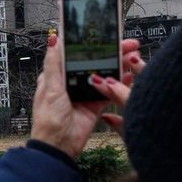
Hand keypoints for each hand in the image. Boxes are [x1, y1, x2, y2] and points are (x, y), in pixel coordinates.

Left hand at [29, 34, 143, 158]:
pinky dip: (119, 84)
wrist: (59, 146)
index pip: (75, 53)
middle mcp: (71, 83)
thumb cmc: (48, 117)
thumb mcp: (50, 87)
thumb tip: (53, 39)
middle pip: (93, 62)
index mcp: (57, 75)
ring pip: (103, 75)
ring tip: (133, 56)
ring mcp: (84, 94)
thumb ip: (54, 64)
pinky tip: (130, 75)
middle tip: (128, 43)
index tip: (105, 34)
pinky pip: (109, 92)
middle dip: (110, 52)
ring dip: (117, 65)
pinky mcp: (95, 106)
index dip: (91, 43)